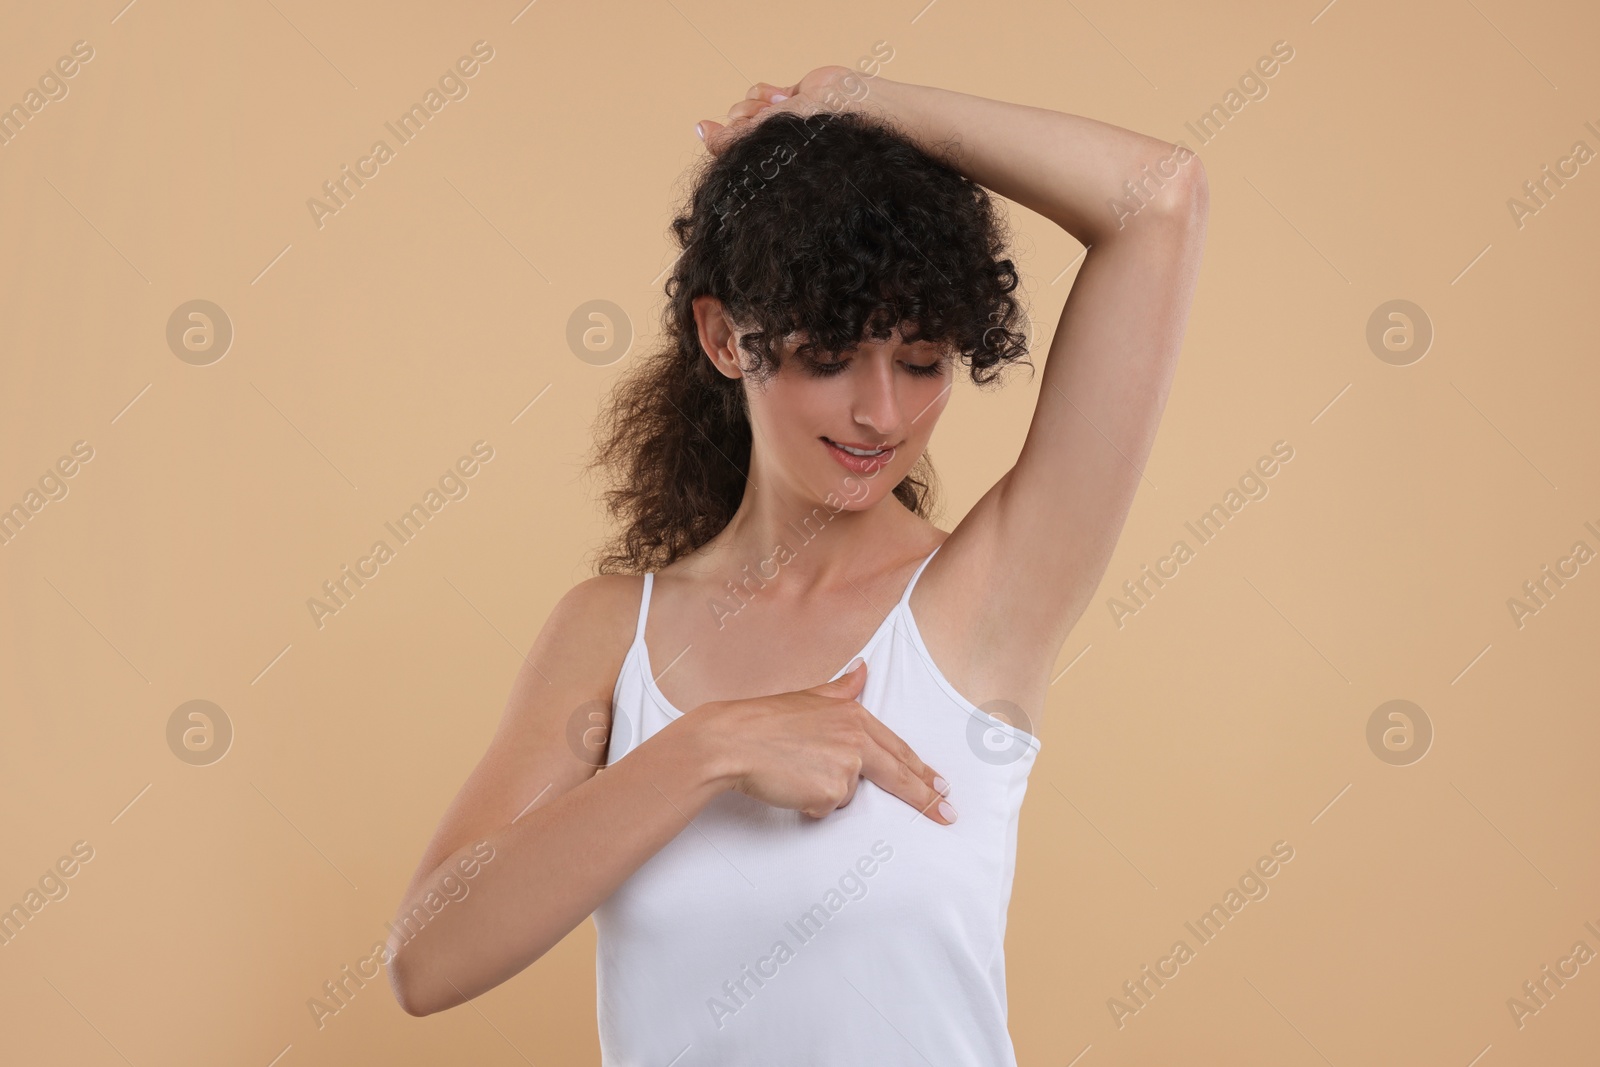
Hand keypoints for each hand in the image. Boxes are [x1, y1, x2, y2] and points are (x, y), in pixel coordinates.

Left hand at [695, 65, 862, 155]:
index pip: (728, 150)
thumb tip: (700, 129)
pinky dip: (765, 92)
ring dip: (756, 103)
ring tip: (778, 107)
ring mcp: (777, 120)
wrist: (843, 107)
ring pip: (745, 104)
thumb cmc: (809, 137)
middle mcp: (768, 144)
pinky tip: (783, 96)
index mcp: (764, 164)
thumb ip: (726, 141)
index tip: (705, 125)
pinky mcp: (786, 100)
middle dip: (745, 116)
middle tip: (762, 118)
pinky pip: (758, 91)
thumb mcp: (760, 143)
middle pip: (735, 123)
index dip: (717, 136)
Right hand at [695, 662, 956, 822]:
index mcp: (854, 716)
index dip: (922, 770)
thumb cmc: (762, 721)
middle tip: (949, 814)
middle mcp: (857, 739)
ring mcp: (847, 766)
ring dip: (827, 792)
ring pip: (849, 794)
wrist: (730, 741)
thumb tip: (863, 668)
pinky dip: (810, 804)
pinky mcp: (832, 791)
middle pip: (900, 774)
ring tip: (795, 773)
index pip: (898, 749)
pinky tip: (790, 786)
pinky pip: (828, 808)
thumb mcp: (808, 696)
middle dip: (927, 796)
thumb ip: (841, 688)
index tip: (942, 786)